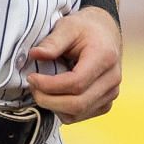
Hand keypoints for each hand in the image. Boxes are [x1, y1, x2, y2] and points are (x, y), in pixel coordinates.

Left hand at [25, 7, 121, 122]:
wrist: (105, 34)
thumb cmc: (86, 29)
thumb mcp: (68, 26)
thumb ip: (52, 42)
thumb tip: (35, 55)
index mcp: (105, 57)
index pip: (76, 82)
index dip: (49, 85)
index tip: (32, 78)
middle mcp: (112, 78)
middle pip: (77, 103)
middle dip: (48, 100)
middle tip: (33, 88)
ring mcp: (111, 93)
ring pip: (78, 113)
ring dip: (54, 107)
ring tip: (42, 90)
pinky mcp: (106, 102)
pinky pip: (81, 116)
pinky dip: (63, 110)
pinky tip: (55, 95)